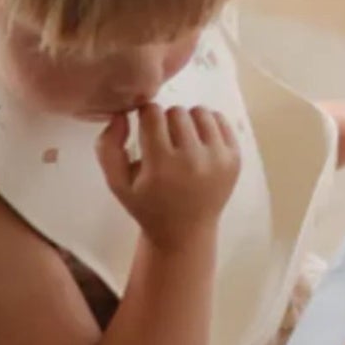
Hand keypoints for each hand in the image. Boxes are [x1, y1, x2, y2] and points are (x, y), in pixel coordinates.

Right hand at [96, 105, 240, 253]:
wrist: (185, 232)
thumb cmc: (147, 206)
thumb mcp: (117, 184)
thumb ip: (109, 147)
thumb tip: (121, 114)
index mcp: (162, 165)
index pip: (153, 115)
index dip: (145, 115)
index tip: (144, 126)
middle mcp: (194, 159)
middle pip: (177, 112)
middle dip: (165, 120)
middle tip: (162, 137)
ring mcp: (219, 158)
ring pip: (200, 112)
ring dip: (187, 119)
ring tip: (181, 137)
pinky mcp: (235, 158)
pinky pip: (221, 121)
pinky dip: (208, 124)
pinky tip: (198, 139)